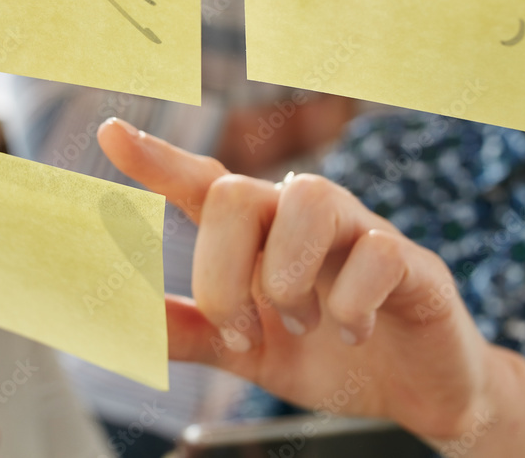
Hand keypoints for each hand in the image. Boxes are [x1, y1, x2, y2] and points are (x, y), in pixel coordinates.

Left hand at [98, 118, 524, 453]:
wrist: (415, 390)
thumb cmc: (328, 354)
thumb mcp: (250, 352)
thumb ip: (194, 331)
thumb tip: (126, 320)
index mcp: (260, 236)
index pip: (204, 183)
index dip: (158, 161)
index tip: (110, 135)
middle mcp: (303, 219)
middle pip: (237, 194)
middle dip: (223, 274)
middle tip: (244, 334)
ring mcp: (359, 232)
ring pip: (307, 199)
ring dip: (287, 280)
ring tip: (302, 325)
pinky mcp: (412, 262)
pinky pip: (376, 251)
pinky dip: (349, 304)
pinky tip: (352, 333)